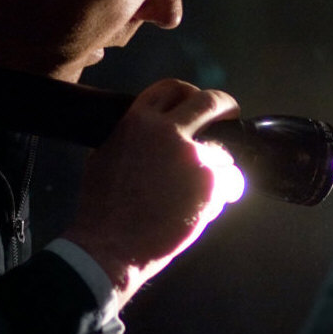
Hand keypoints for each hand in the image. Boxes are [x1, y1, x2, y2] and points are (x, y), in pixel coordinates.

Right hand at [63, 78, 240, 304]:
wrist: (110, 245)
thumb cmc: (102, 207)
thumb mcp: (106, 154)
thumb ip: (133, 136)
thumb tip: (154, 130)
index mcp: (138, 120)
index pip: (172, 88)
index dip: (190, 95)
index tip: (199, 105)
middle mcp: (168, 130)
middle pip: (210, 101)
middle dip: (225, 107)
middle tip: (229, 119)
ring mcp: (193, 154)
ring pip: (224, 150)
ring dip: (219, 167)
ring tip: (199, 191)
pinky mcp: (211, 182)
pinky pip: (230, 182)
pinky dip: (222, 195)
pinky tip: (203, 210)